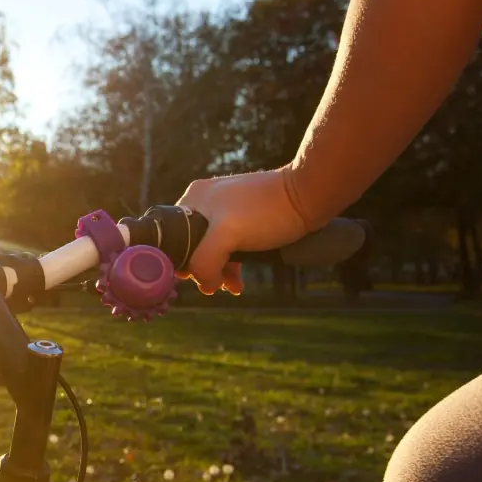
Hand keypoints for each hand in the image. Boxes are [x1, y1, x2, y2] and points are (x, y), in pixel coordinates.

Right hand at [174, 168, 315, 295]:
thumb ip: (204, 262)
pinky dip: (231, 262)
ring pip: (212, 246)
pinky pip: (229, 243)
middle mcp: (204, 200)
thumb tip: (204, 286)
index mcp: (193, 198)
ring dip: (219, 269)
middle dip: (204, 268)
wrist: (308, 195)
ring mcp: (225, 207)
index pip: (173, 238)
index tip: (196, 279)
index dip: (182, 262)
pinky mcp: (244, 215)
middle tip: (216, 285)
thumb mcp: (227, 236)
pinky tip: (238, 279)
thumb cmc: (266, 212)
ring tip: (230, 286)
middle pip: (193, 244)